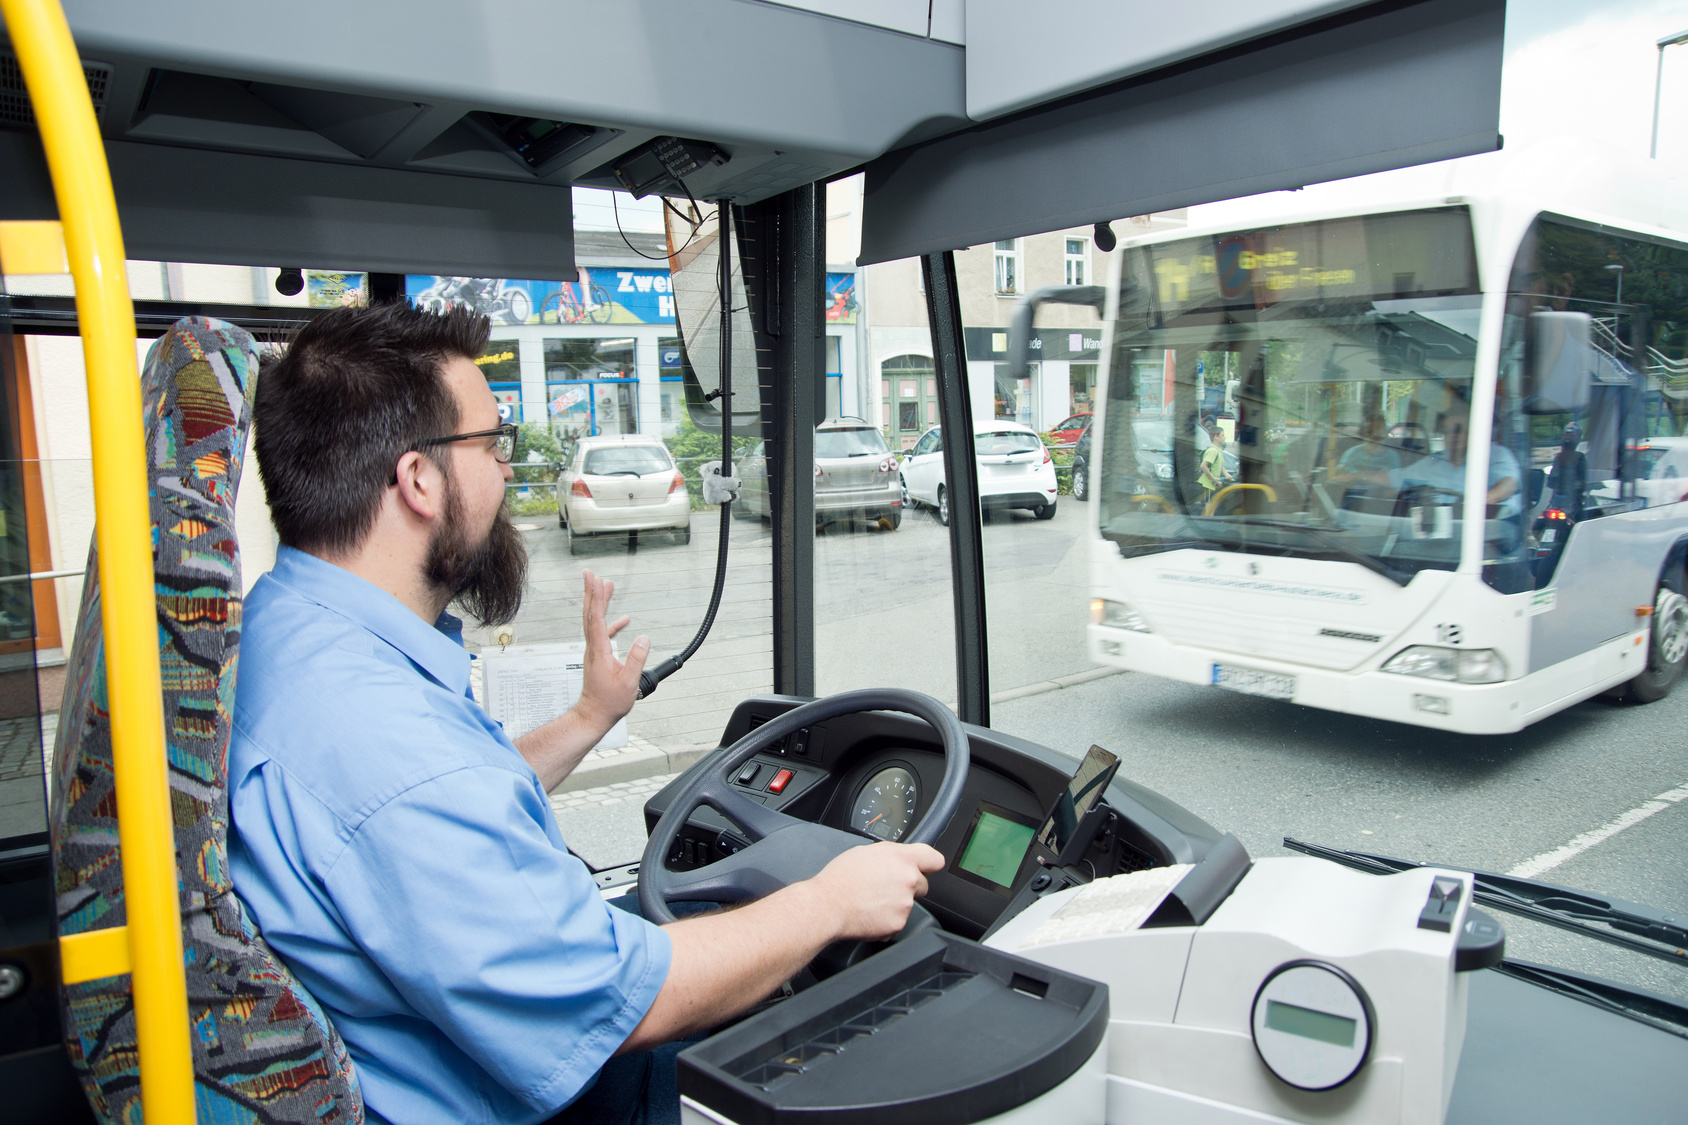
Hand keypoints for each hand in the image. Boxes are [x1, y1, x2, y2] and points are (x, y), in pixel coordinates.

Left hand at [572, 570, 649, 731]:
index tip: (596, 580)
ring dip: (599, 603)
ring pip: (594, 621)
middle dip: (590, 592)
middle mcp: (592, 648)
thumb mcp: (628, 682)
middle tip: (590, 574)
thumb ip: (636, 659)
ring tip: (606, 587)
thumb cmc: (608, 702)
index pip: (596, 618)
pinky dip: (610, 622)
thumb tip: (643, 638)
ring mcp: (593, 652)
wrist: (594, 714)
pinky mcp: (598, 656)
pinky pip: (602, 633)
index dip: (596, 597)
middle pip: (590, 614)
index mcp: (599, 651)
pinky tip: (623, 620)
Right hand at [808, 841, 944, 941]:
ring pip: (909, 903)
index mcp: (902, 858)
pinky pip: (899, 921)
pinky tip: (871, 913)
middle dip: (909, 886)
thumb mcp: (866, 852)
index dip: (929, 863)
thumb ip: (891, 854)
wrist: (828, 906)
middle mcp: (908, 879)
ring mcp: (905, 903)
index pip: (934, 858)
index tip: (927, 867)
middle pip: (923, 884)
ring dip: (896, 903)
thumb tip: (899, 859)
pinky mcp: (899, 924)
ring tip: (872, 900)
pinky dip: (887, 919)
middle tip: (886, 887)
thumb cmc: (840, 879)